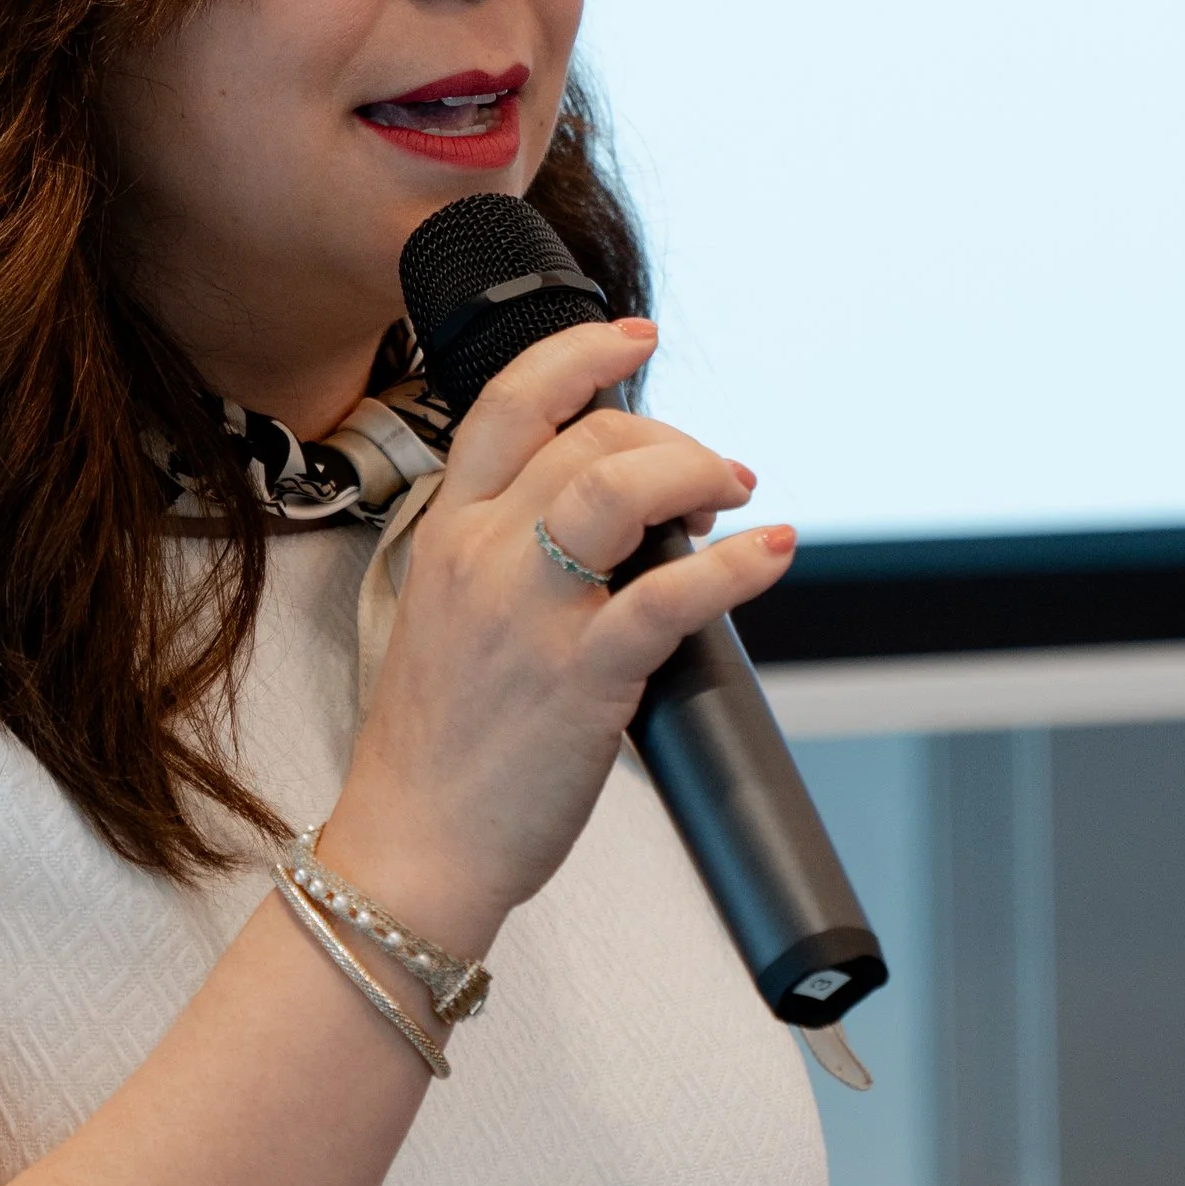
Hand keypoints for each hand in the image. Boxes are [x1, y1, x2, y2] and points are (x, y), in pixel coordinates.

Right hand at [324, 322, 793, 947]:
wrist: (413, 846)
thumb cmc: (438, 744)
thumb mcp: (447, 615)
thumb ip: (506, 552)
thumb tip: (612, 516)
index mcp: (448, 533)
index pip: (511, 403)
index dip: (580, 354)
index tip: (634, 339)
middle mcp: (483, 556)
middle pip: (591, 439)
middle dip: (671, 441)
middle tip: (713, 481)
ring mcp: (530, 614)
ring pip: (623, 487)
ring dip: (698, 473)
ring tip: (735, 497)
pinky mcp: (582, 677)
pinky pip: (671, 595)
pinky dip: (737, 566)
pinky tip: (771, 553)